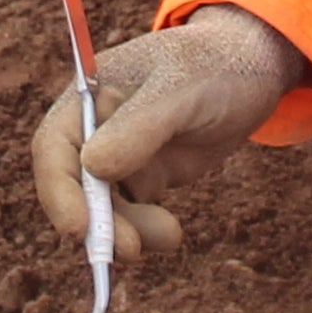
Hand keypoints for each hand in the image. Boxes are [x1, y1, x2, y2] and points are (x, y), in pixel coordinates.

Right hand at [27, 7, 304, 264]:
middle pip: (75, 186)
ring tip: (170, 235)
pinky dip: (146, 229)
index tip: (78, 227)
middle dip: (98, 221)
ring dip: (126, 230)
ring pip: (104, 208)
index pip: (54, 146)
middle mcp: (96, 128)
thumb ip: (138, 126)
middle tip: (129, 248)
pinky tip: (171, 233)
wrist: (257, 67)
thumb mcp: (180, 89)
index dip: (59, 190)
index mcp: (89, 95)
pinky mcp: (147, 175)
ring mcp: (121, 154)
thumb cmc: (216, 64)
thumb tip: (91, 167)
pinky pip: (132, 213)